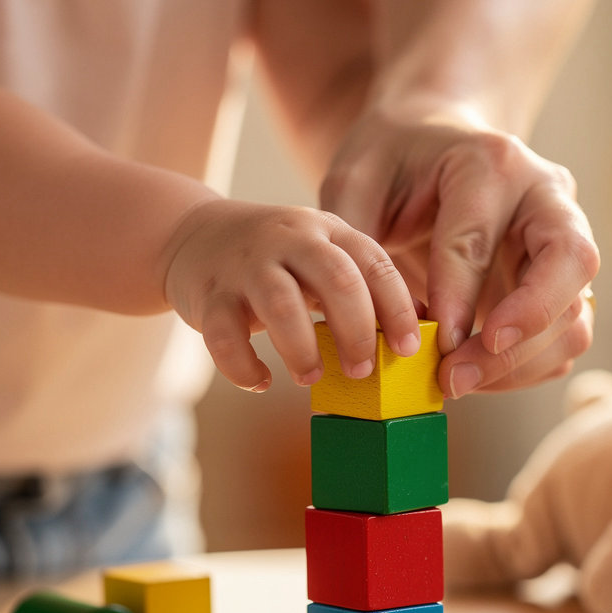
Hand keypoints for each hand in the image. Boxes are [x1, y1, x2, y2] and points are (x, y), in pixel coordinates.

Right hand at [162, 198, 419, 390]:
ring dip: (302, 350)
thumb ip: (363, 290)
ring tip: (311, 378)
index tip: (407, 349)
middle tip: (361, 370)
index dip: (398, 308)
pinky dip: (243, 366)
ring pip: (281, 304)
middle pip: (336, 279)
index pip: (374, 263)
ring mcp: (247, 264)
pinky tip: (259, 381)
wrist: (194, 237)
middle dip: (357, 330)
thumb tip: (417, 339)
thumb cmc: (278, 262)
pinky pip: (225, 336)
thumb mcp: (323, 260)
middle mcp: (290, 239)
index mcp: (328, 231)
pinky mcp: (210, 293)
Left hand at [320, 97, 599, 397]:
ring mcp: (565, 242)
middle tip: (457, 373)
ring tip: (454, 382)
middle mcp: (546, 197)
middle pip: (569, 263)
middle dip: (519, 329)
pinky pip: (564, 340)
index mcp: (491, 162)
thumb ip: (356, 242)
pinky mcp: (564, 285)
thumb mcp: (354, 180)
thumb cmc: (391, 164)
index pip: (479, 239)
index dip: (455, 298)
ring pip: (574, 315)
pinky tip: (472, 375)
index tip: (431, 345)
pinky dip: (523, 370)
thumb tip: (376, 324)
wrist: (431, 145)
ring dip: (519, 363)